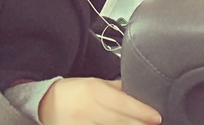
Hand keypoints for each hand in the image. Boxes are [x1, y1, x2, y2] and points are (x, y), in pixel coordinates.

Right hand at [39, 78, 160, 124]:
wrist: (46, 103)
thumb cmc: (77, 92)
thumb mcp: (98, 84)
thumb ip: (119, 89)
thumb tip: (143, 93)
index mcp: (93, 91)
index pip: (122, 103)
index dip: (141, 111)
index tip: (157, 117)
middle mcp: (84, 110)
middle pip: (117, 121)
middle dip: (138, 124)